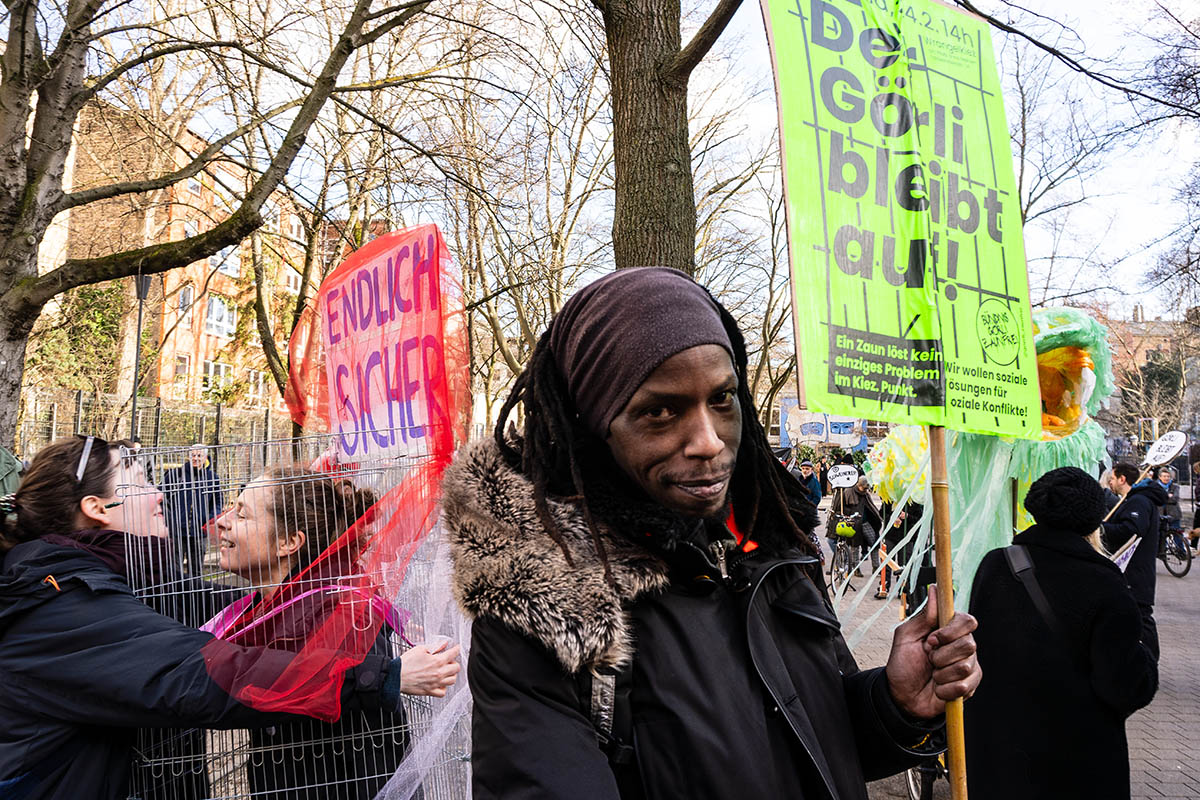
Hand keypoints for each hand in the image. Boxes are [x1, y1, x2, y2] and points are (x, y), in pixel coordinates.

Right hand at [399, 640, 461, 697]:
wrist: (396, 676)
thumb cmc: (406, 663)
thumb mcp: (420, 649)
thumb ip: (435, 646)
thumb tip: (444, 644)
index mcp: (437, 661)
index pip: (453, 654)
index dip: (456, 649)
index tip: (456, 648)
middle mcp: (438, 673)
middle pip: (456, 668)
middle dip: (454, 662)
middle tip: (449, 660)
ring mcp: (435, 683)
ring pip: (452, 680)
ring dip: (451, 675)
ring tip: (446, 671)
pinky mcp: (430, 691)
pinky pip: (443, 692)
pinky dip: (444, 688)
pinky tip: (440, 683)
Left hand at [885, 589, 980, 718]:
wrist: (902, 696)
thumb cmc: (902, 664)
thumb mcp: (906, 636)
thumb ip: (924, 616)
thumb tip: (935, 590)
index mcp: (948, 630)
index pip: (967, 621)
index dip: (951, 631)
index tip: (932, 639)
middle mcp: (962, 645)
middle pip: (968, 645)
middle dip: (942, 656)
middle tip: (928, 659)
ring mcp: (968, 666)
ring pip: (965, 667)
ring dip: (941, 673)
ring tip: (932, 674)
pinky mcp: (969, 686)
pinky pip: (964, 686)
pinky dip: (945, 689)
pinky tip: (938, 688)